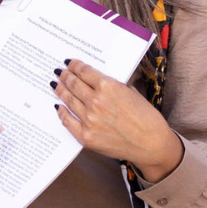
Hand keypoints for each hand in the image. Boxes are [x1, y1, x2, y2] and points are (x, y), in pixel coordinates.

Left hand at [51, 61, 182, 180]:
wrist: (151, 144)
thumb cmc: (146, 118)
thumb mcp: (132, 92)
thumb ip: (113, 85)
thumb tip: (97, 80)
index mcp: (108, 86)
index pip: (84, 71)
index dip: (74, 65)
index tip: (69, 63)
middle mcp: (96, 101)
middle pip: (74, 84)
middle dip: (65, 76)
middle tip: (59, 72)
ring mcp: (89, 120)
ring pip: (69, 100)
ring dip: (60, 91)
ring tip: (55, 85)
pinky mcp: (86, 136)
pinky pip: (68, 121)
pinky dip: (62, 112)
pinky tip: (59, 107)